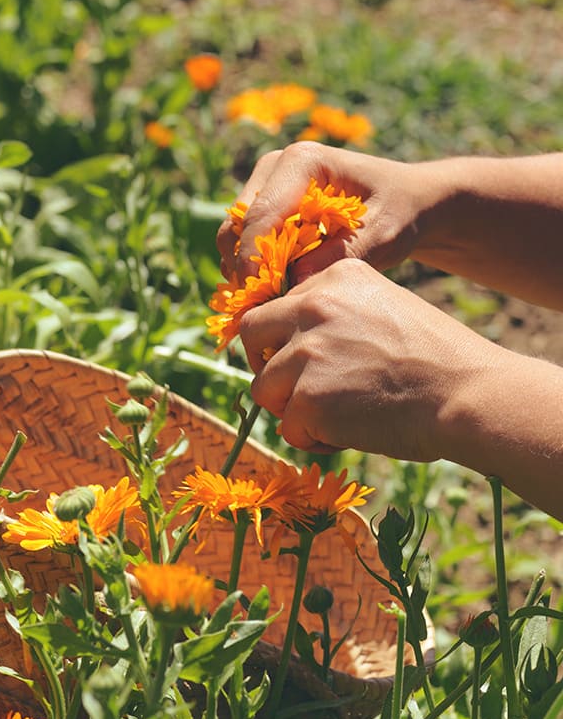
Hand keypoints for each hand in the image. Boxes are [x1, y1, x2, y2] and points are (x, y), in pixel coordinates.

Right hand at [217, 141, 427, 282]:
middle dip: (246, 267)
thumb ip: (340, 256)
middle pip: (238, 223)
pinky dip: (250, 267)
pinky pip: (240, 241)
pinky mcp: (262, 205)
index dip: (254, 260)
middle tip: (266, 304)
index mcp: (303, 162)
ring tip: (272, 298)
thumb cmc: (397, 213)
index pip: (262, 214)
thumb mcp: (381, 236)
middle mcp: (275, 166)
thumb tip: (294, 281)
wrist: (403, 201)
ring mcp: (265, 184)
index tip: (261, 298)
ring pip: (232, 234)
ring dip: (245, 269)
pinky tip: (275, 289)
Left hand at [239, 258, 499, 460]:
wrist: (469, 395)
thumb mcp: (381, 309)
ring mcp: (307, 351)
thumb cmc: (433, 361)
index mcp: (334, 278)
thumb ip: (332, 316)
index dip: (280, 339)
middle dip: (265, 365)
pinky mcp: (308, 397)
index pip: (274, 305)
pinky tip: (347, 435)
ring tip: (334, 417)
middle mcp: (313, 305)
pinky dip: (312, 440)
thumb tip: (283, 344)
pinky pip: (288, 428)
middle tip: (294, 389)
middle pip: (250, 335)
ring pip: (263, 388)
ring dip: (291, 409)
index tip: (299, 360)